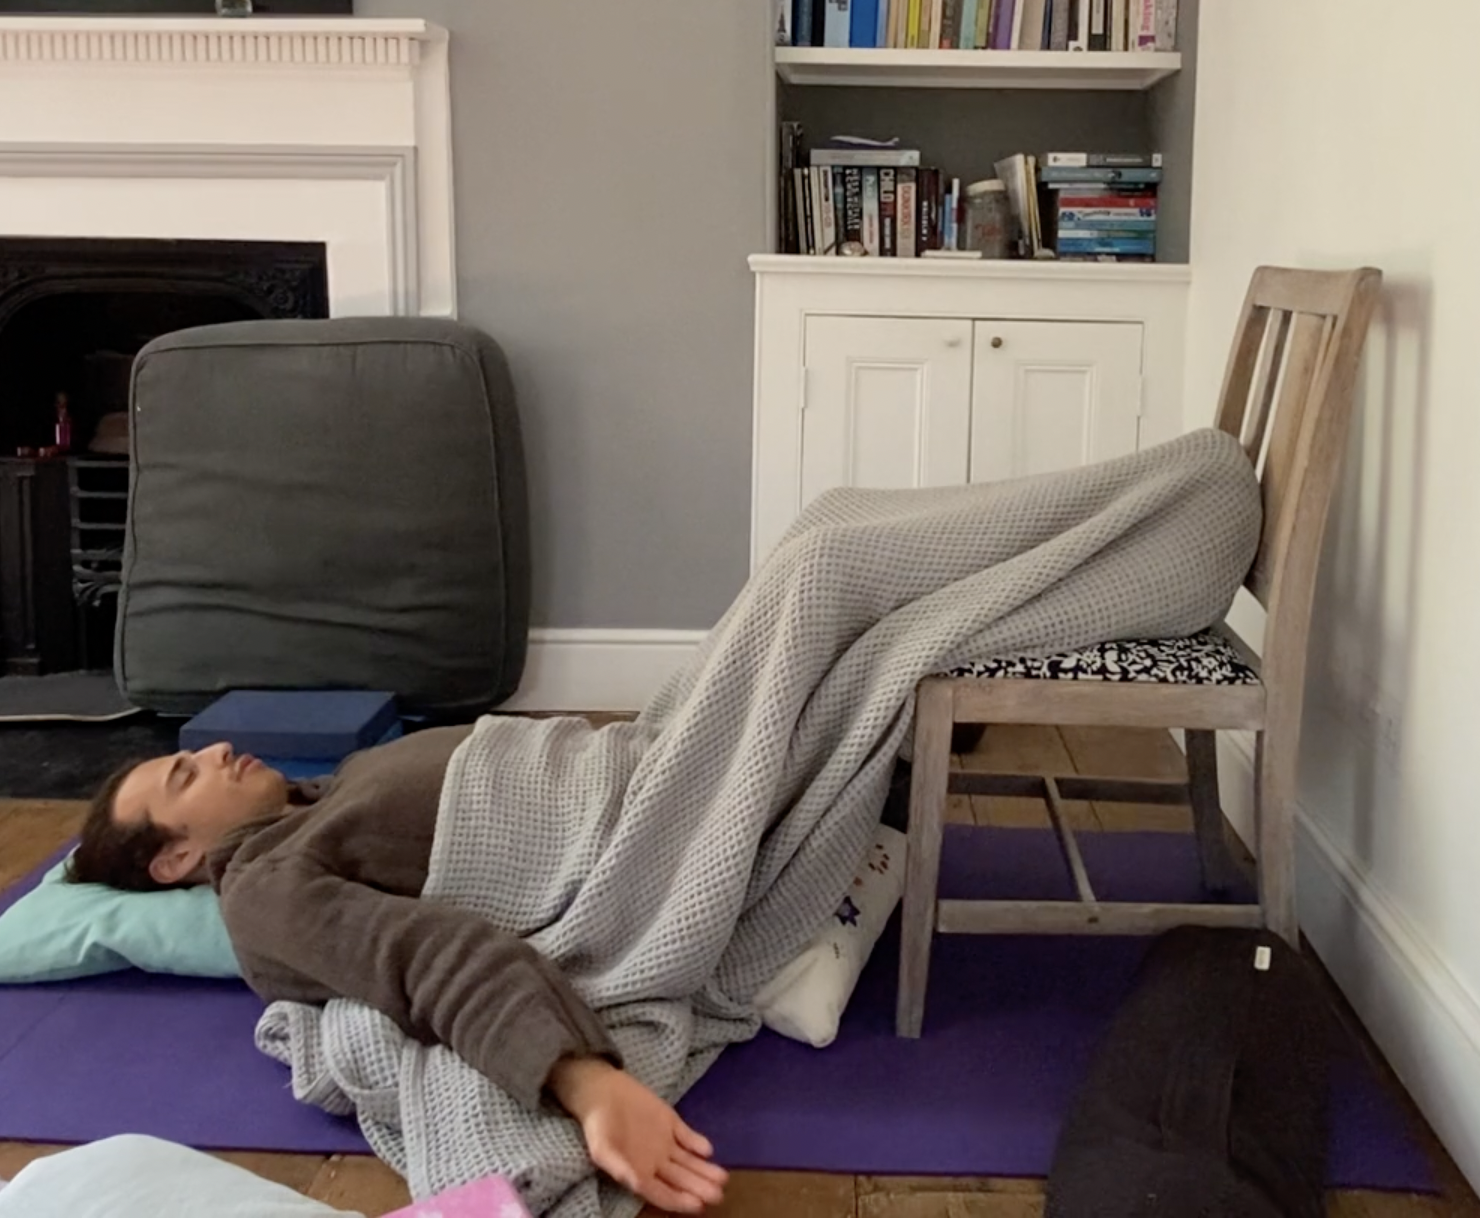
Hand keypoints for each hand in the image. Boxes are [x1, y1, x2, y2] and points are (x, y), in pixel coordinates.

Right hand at [549, 1056, 727, 1212]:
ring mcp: (664, 1143)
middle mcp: (654, 1162)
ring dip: (704, 1170)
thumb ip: (621, 1168)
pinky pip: (687, 1136)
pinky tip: (707, 1150)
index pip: (663, 1193)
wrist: (601, 1090)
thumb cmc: (598, 1125)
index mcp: (638, 1173)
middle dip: (699, 1188)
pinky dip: (697, 1143)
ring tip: (722, 1178)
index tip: (698, 1205)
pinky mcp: (670, 1122)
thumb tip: (639, 1185)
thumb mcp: (603, 1149)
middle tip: (718, 1196)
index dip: (680, 1201)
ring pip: (688, 1161)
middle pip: (681, 1180)